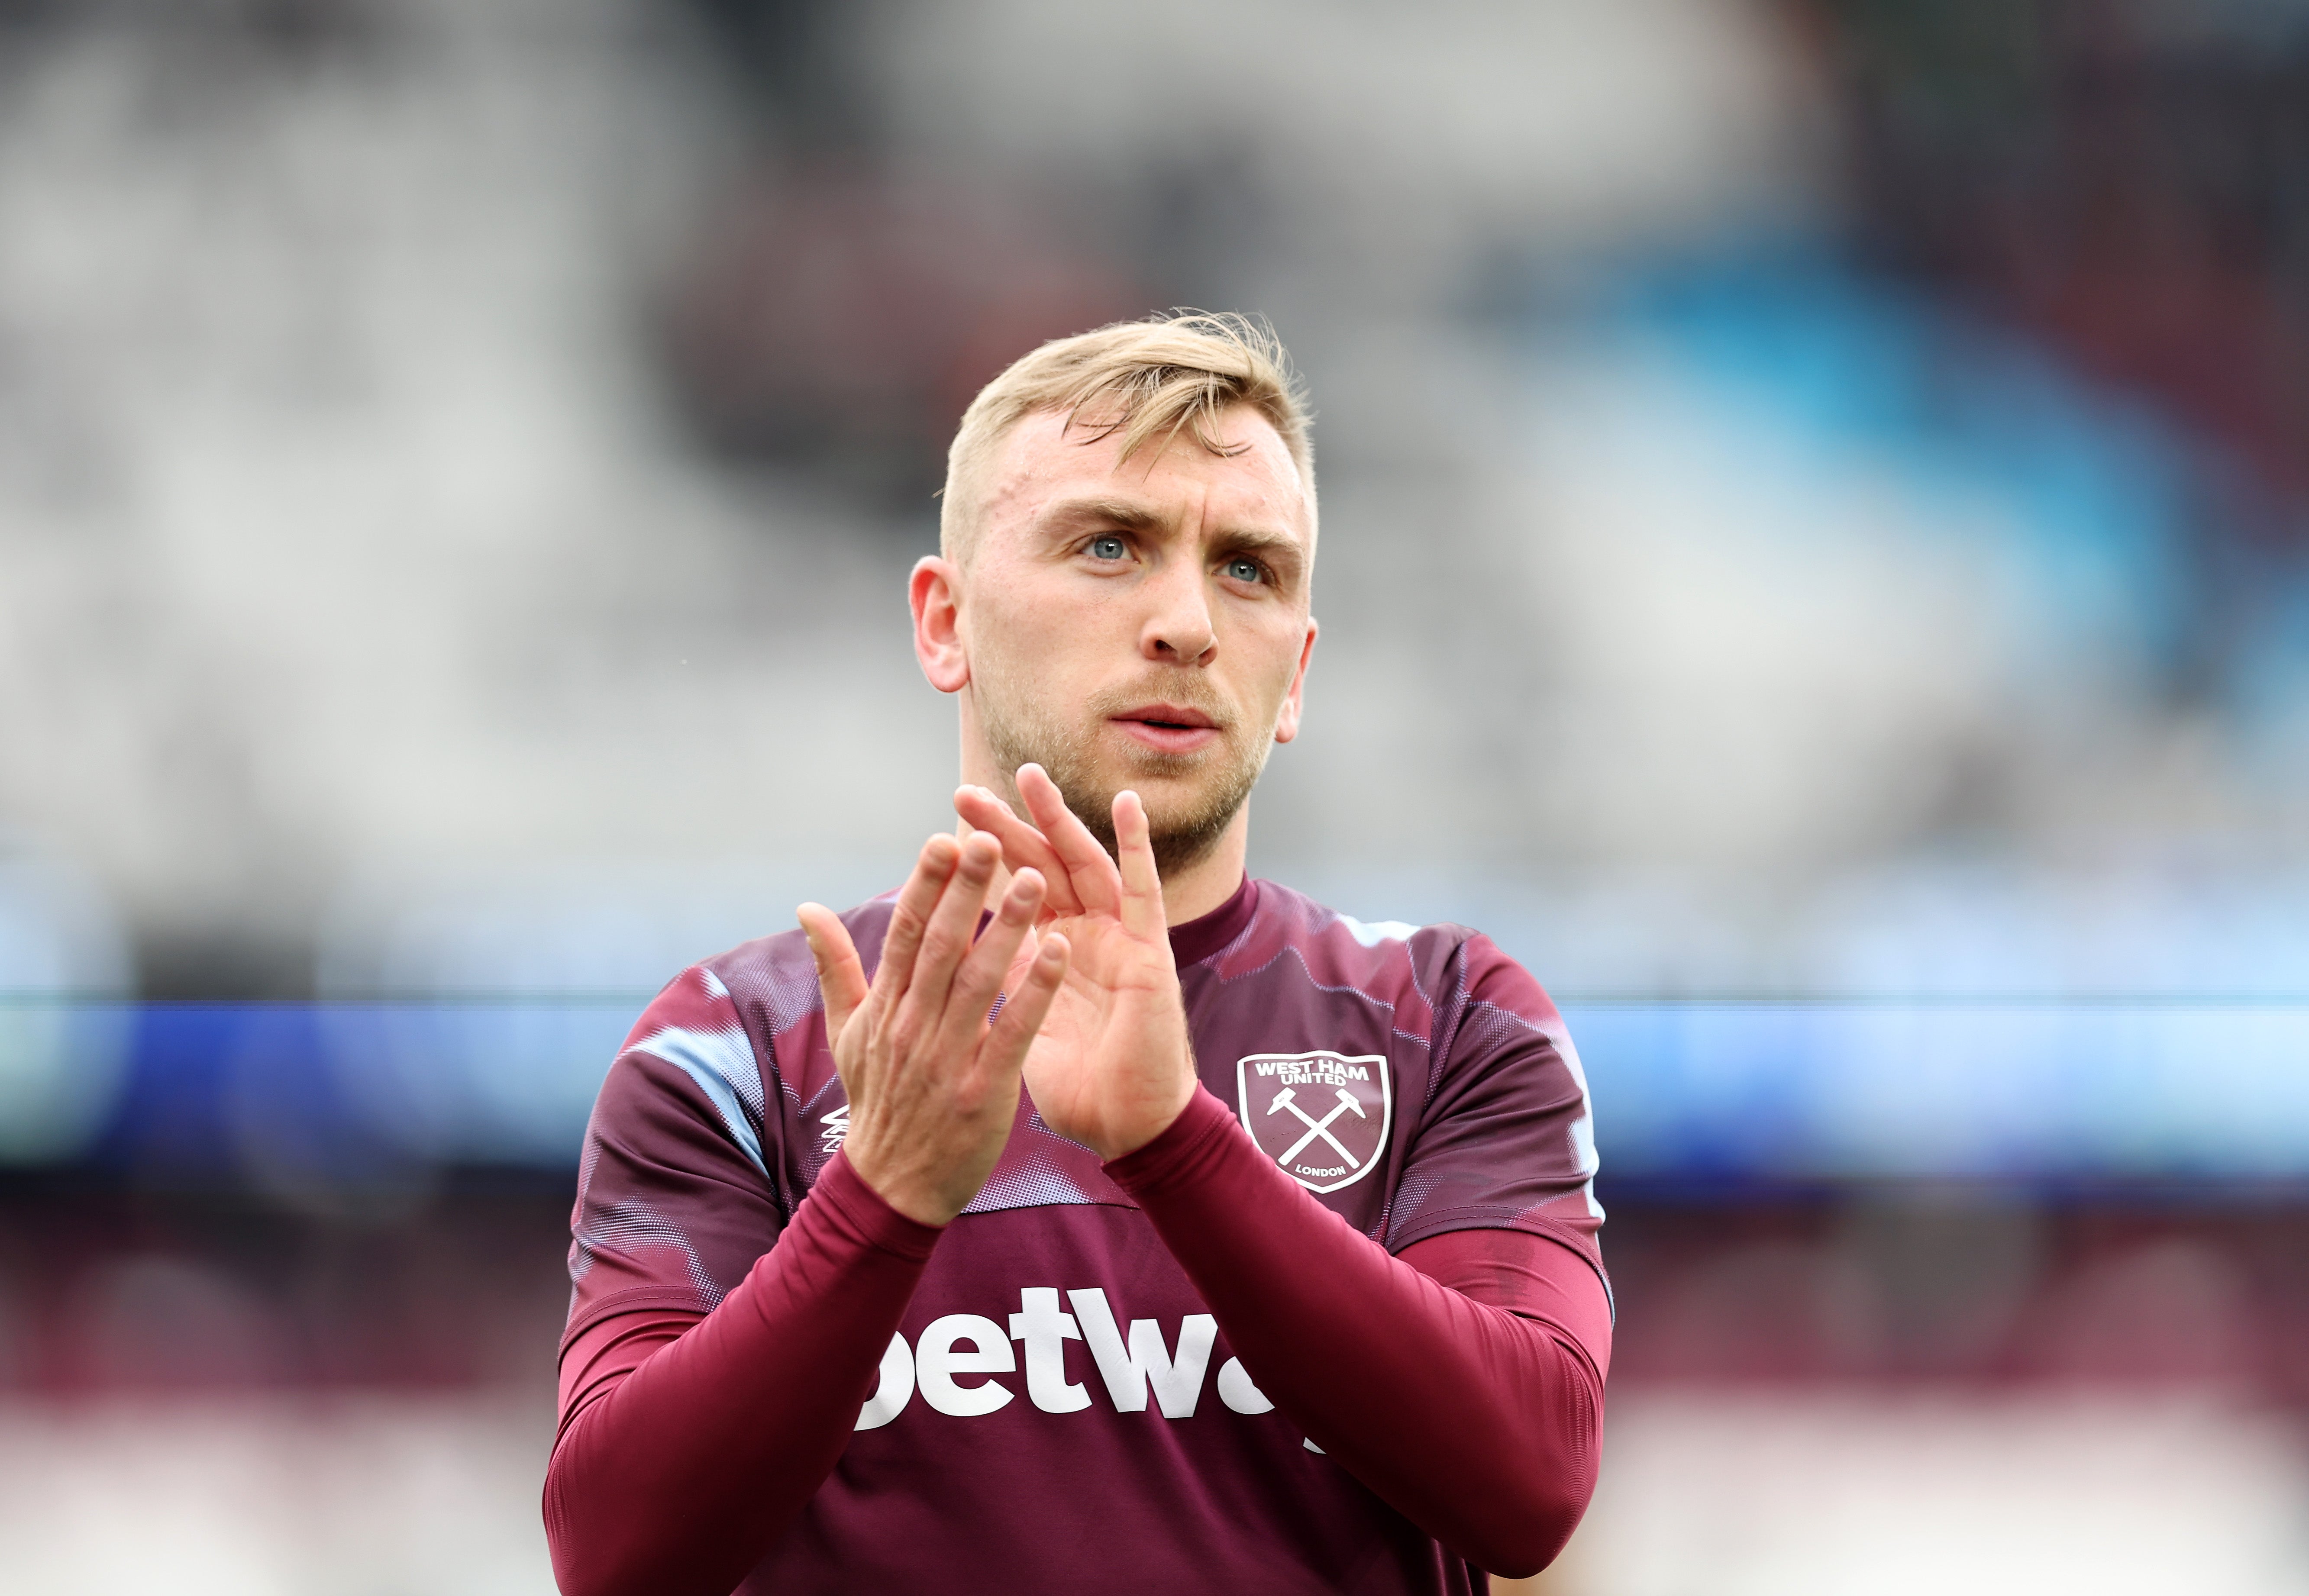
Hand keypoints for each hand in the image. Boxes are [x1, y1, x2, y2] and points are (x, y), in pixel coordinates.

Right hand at [798, 832, 1068, 1225]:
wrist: (892, 1187)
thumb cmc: (877, 1100)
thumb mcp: (846, 1033)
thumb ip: (835, 967)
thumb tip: (806, 906)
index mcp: (885, 1007)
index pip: (905, 933)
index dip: (925, 884)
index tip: (944, 837)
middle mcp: (912, 1025)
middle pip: (941, 946)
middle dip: (965, 890)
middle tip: (989, 837)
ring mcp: (946, 1058)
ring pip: (979, 981)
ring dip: (1007, 928)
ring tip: (1035, 879)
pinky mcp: (981, 1091)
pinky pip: (1012, 1032)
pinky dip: (1034, 991)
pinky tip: (1058, 951)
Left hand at [953, 765, 1196, 1160]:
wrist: (1125, 1128)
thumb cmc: (1078, 1086)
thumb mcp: (1019, 1028)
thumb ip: (998, 988)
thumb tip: (955, 962)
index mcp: (1050, 955)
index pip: (1009, 895)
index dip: (976, 865)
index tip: (937, 833)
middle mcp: (1084, 937)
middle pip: (1040, 868)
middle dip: (1004, 829)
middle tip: (963, 792)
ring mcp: (1118, 939)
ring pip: (1084, 865)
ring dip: (1058, 819)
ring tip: (1029, 777)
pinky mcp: (1149, 952)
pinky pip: (1145, 890)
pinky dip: (1137, 845)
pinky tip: (1125, 805)